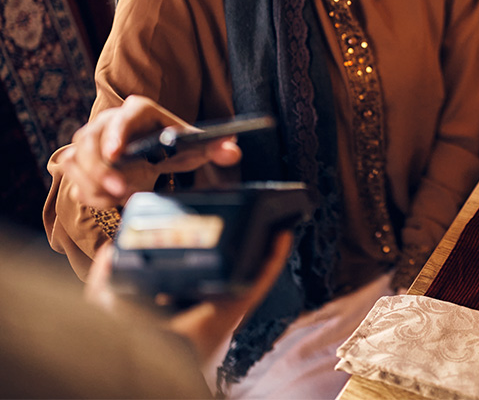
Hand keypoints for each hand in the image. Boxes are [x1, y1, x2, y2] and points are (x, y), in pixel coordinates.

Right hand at [65, 95, 241, 207]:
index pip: (124, 117)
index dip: (117, 133)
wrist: (151, 152)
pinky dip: (91, 193)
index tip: (116, 153)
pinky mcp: (79, 159)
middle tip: (121, 190)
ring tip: (121, 194)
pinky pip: (74, 178)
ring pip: (77, 161)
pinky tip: (112, 197)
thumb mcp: (193, 146)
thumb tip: (233, 150)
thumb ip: (215, 147)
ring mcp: (90, 139)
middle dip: (102, 170)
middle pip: (90, 142)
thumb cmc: (171, 143)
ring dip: (95, 184)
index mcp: (139, 111)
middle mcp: (109, 121)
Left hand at [86, 230, 293, 362]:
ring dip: (263, 245)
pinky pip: (262, 279)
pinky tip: (280, 237)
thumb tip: (110, 249)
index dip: (206, 243)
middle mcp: (206, 299)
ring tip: (269, 219)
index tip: (210, 218)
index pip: (199, 267)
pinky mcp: (238, 305)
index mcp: (180, 297)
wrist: (147, 358)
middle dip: (240, 241)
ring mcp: (225, 302)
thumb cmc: (129, 340)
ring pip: (250, 269)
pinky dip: (275, 258)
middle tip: (245, 212)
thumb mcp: (107, 303)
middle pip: (230, 265)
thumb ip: (104, 277)